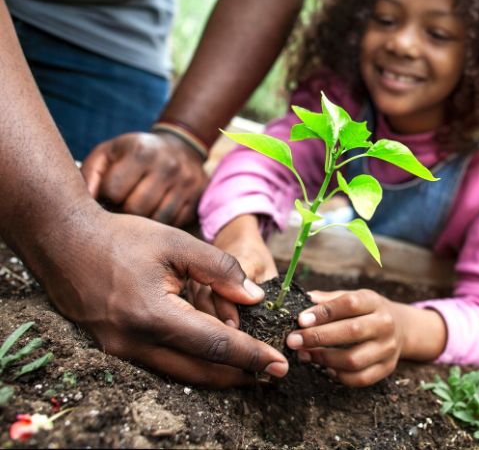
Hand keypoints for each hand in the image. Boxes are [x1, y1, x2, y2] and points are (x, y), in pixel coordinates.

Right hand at [32, 205, 287, 387]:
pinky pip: (161, 365)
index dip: (250, 355)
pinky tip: (209, 357)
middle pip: (199, 371)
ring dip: (216, 375)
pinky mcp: (114, 349)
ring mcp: (120, 351)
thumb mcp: (175, 242)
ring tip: (248, 369)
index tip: (280, 363)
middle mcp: (134, 343)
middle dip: (239, 375)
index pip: (214, 345)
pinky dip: (191, 365)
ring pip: (180, 374)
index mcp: (152, 315)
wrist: (65, 242)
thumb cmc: (120, 237)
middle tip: (271, 375)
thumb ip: (218, 268)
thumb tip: (253, 298)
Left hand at [81, 132, 206, 225]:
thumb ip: (89, 175)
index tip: (106, 198)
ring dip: (143, 223)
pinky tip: (155, 214)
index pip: (114, 191)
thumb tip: (82, 205)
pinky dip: (162, 224)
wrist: (181, 147)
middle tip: (120, 209)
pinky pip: (175, 224)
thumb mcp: (109, 153)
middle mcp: (168, 166)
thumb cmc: (135, 154)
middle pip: (136, 209)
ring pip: (157, 220)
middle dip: (123, 213)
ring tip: (136, 214)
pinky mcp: (197, 198)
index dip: (105, 198)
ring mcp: (186, 183)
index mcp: (141, 152)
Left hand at [286, 289, 403, 386]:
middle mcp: (384, 324)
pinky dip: (339, 375)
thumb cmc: (366, 310)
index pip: (349, 304)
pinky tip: (323, 368)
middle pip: (352, 332)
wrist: (401, 327)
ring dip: (324, 358)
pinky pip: (360, 378)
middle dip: (318, 337)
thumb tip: (302, 301)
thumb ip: (328, 299)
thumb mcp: (352, 296)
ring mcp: (387, 349)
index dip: (324, 312)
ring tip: (304, 354)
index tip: (301, 320)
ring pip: (354, 359)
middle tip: (293, 340)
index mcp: (373, 301)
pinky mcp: (386, 368)